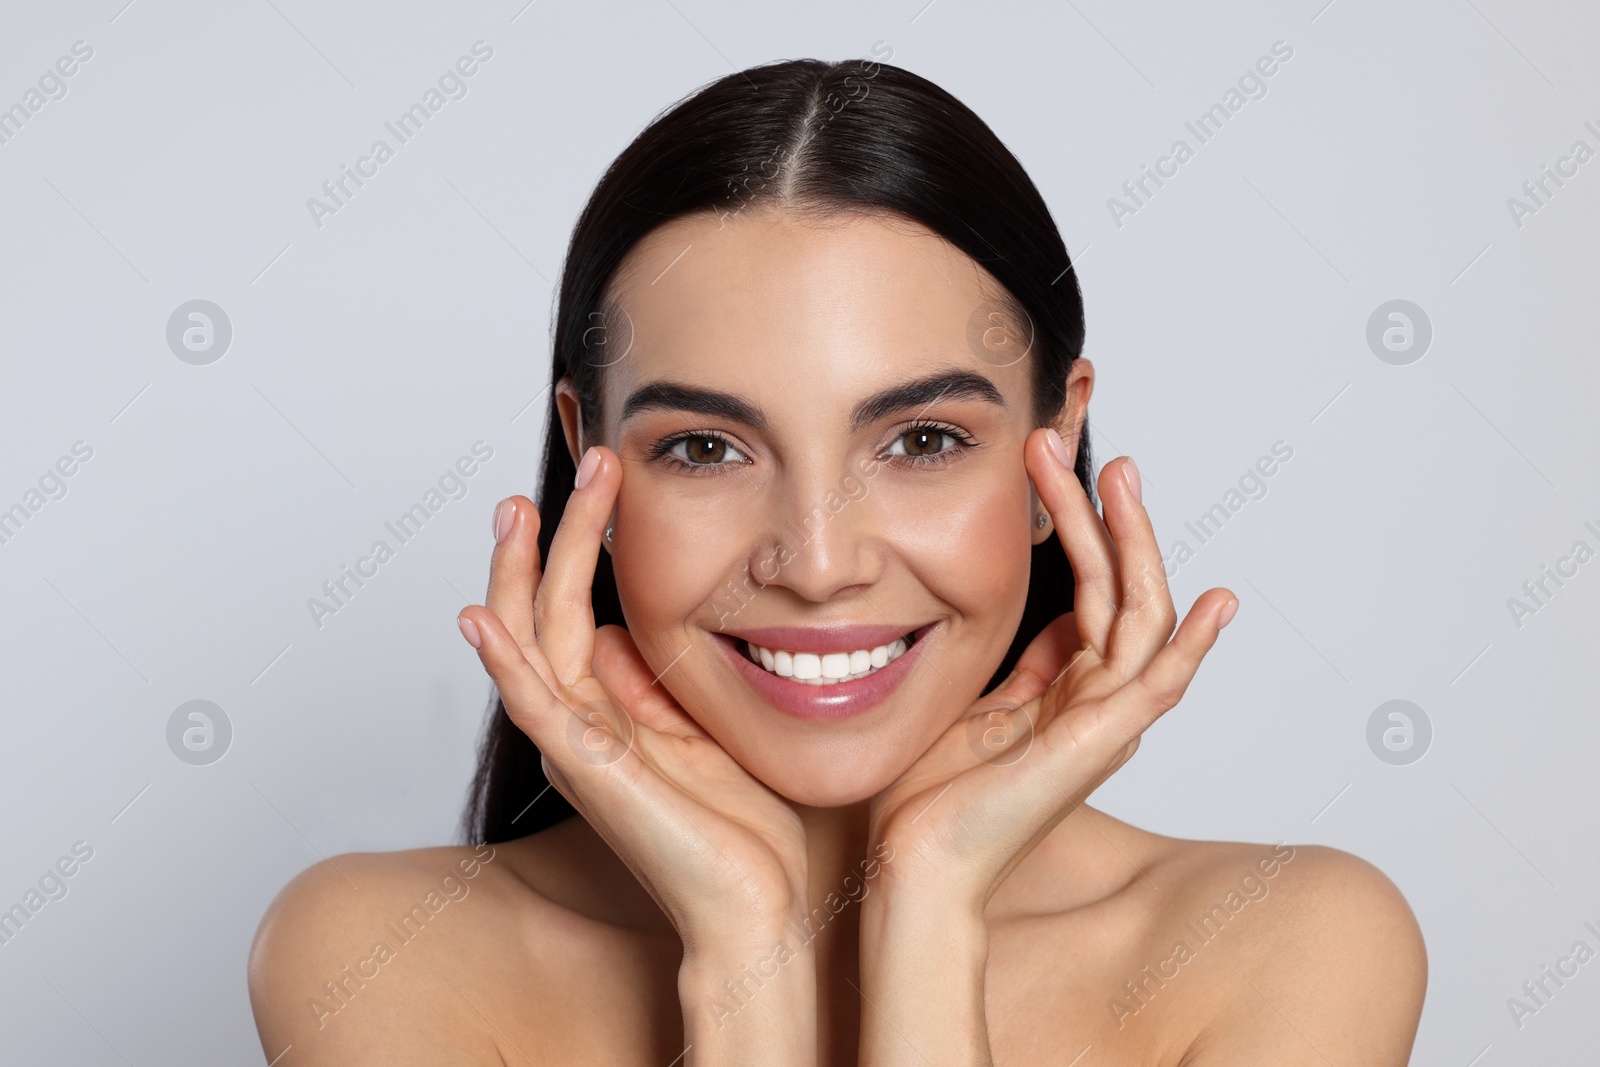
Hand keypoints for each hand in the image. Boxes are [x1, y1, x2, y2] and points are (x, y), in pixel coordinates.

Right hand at [456, 447, 809, 953]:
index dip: (582, 544)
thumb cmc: (740, 831)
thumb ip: (659, 683)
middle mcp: (579, 724)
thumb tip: (623, 633)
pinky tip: (481, 615)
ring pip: (526, 642)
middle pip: (543, 611)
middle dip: (554, 536)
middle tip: (582, 466)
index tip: (609, 480)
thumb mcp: (701, 728)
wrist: (754, 907)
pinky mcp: (585, 770)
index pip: (575, 610)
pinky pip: (532, 706)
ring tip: (519, 509)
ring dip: (518, 573)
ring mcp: (575, 745)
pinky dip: (502, 660)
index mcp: (606, 713)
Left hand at [865, 430, 1237, 915]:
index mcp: (1068, 691)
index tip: (1046, 462)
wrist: (915, 864)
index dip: (1078, 523)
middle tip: (1079, 447)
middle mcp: (1097, 702)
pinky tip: (1217, 602)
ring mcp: (1105, 723)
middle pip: (1119, 587)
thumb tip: (1046, 617)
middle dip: (1105, 514)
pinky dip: (1193, 646)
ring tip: (1114, 474)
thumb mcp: (977, 702)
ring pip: (1141, 613)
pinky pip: (1159, 685)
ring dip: (1133, 540)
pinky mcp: (1100, 744)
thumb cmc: (934, 796)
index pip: (1091, 589)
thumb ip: (1021, 664)